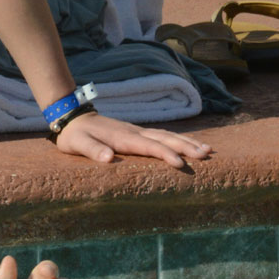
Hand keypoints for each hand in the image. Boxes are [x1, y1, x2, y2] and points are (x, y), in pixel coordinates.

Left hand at [55, 112, 210, 167]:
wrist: (71, 115)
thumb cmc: (74, 134)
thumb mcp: (77, 144)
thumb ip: (92, 149)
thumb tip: (109, 158)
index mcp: (123, 137)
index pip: (149, 146)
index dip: (165, 154)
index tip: (181, 164)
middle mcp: (134, 132)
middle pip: (165, 138)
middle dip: (186, 146)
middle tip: (207, 153)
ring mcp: (136, 131)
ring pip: (166, 135)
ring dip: (186, 142)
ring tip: (207, 149)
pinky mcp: (135, 132)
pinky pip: (161, 136)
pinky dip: (177, 140)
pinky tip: (186, 144)